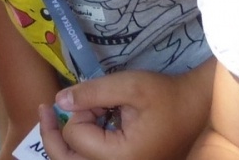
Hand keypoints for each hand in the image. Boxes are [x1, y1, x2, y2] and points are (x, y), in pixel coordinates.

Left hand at [35, 70, 206, 159]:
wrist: (194, 107)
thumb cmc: (165, 95)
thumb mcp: (129, 86)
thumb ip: (92, 92)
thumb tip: (58, 101)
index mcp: (121, 157)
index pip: (76, 137)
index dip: (78, 111)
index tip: (95, 97)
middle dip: (52, 135)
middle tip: (44, 110)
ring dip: (62, 143)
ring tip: (55, 118)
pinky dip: (78, 147)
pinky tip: (79, 127)